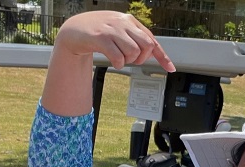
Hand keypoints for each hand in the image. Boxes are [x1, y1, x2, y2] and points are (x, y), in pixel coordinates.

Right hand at [55, 11, 174, 71]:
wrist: (73, 29)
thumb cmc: (97, 31)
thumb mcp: (118, 30)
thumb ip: (133, 38)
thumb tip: (151, 52)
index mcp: (130, 20)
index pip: (151, 39)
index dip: (162, 55)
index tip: (170, 68)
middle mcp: (123, 23)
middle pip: (146, 45)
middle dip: (142, 59)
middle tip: (132, 61)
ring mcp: (112, 30)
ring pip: (133, 52)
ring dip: (128, 61)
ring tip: (120, 59)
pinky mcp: (100, 38)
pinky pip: (118, 56)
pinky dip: (119, 64)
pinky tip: (114, 62)